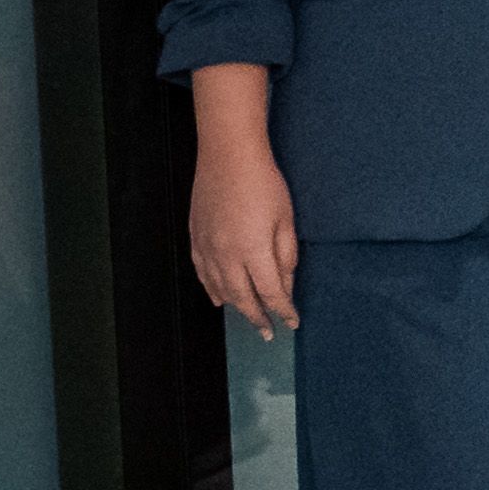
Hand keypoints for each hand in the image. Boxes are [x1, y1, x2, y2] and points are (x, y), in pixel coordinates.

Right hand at [187, 130, 300, 335]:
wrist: (227, 157)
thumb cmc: (264, 184)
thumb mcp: (286, 220)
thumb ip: (286, 256)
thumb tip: (285, 284)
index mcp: (253, 251)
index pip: (271, 292)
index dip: (282, 310)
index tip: (292, 322)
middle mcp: (226, 255)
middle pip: (243, 297)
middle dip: (257, 317)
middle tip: (268, 332)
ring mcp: (207, 248)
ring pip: (220, 288)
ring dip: (235, 306)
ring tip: (250, 318)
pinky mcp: (196, 238)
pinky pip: (202, 273)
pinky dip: (212, 289)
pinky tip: (219, 299)